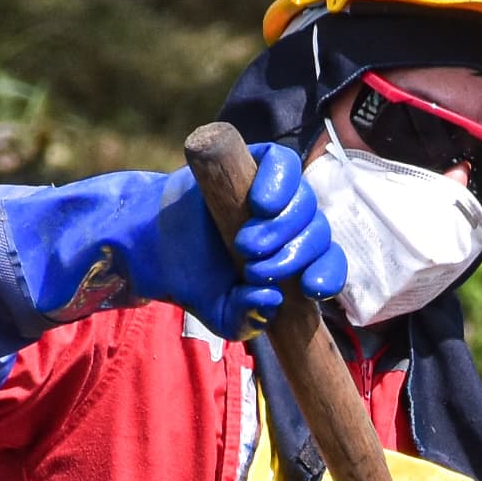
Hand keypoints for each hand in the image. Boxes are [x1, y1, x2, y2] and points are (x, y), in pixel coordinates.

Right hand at [144, 145, 345, 335]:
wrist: (153, 246)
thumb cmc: (197, 281)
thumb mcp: (221, 314)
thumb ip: (246, 319)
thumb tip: (272, 300)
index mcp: (296, 261)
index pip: (328, 264)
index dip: (328, 275)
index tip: (310, 289)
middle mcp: (294, 225)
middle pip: (318, 233)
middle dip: (293, 255)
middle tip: (255, 269)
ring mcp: (278, 193)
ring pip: (304, 202)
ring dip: (283, 226)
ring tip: (246, 244)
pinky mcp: (256, 161)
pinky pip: (283, 163)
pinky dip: (280, 181)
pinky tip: (262, 204)